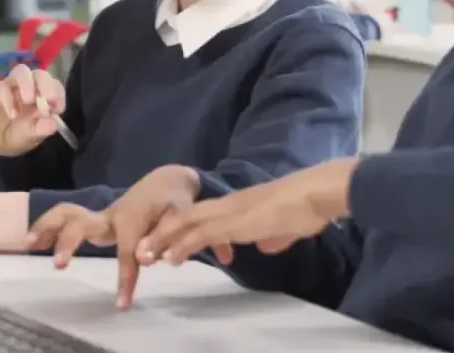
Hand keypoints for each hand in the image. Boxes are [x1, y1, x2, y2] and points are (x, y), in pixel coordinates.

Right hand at [0, 64, 65, 155]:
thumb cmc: (22, 134)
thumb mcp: (33, 135)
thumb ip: (43, 128)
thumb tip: (53, 124)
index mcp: (44, 94)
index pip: (55, 85)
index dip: (58, 93)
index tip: (58, 109)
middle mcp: (30, 85)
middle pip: (39, 74)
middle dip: (45, 84)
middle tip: (47, 98)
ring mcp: (13, 85)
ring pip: (21, 71)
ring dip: (27, 83)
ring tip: (28, 100)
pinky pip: (1, 87)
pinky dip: (8, 99)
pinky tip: (12, 115)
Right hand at [28, 165, 229, 309]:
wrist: (166, 180)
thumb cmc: (175, 200)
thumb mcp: (179, 215)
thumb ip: (162, 236)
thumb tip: (144, 258)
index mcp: (131, 218)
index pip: (126, 253)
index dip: (125, 279)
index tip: (121, 304)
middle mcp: (110, 215)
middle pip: (81, 223)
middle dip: (68, 242)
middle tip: (57, 264)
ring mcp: (100, 215)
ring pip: (67, 214)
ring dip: (46, 227)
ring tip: (28, 244)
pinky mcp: (96, 218)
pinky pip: (68, 218)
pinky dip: (48, 226)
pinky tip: (33, 242)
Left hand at [143, 158, 359, 265]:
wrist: (311, 195)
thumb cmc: (303, 209)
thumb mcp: (283, 228)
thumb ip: (272, 236)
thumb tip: (266, 243)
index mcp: (237, 205)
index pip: (201, 213)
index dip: (180, 225)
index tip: (162, 236)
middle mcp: (227, 205)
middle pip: (185, 216)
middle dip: (163, 231)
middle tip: (143, 245)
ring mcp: (228, 212)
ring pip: (186, 224)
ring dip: (164, 240)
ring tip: (145, 254)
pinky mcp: (233, 223)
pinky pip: (201, 235)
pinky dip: (183, 246)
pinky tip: (170, 257)